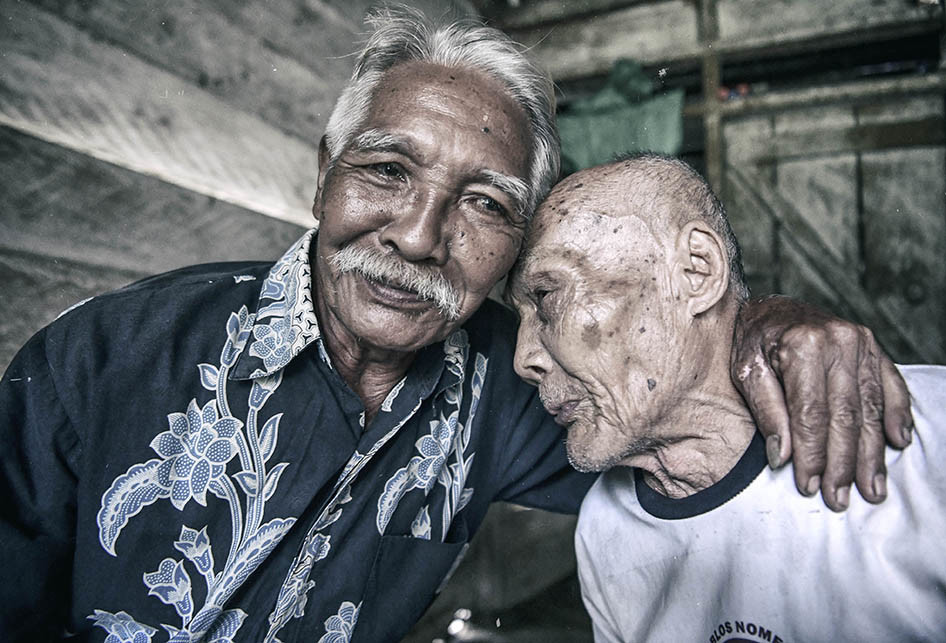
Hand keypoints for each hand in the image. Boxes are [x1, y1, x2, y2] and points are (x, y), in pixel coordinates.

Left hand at [731, 295, 912, 511]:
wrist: (770, 309)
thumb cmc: (753, 342)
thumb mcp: (746, 371)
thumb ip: (766, 412)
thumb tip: (783, 457)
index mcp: (802, 345)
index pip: (811, 414)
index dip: (813, 454)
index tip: (810, 486)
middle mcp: (837, 341)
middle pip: (845, 416)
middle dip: (843, 464)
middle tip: (841, 498)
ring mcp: (860, 342)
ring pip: (870, 408)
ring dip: (872, 453)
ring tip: (872, 488)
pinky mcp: (873, 346)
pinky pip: (891, 385)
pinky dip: (896, 415)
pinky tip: (898, 443)